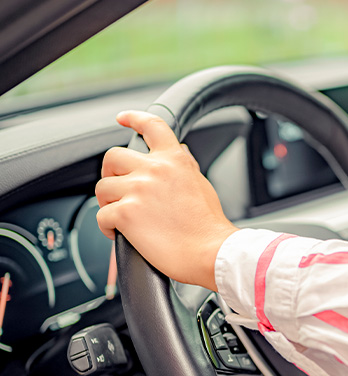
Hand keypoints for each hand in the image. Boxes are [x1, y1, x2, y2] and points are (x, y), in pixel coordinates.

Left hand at [96, 110, 238, 290]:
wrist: (211, 252)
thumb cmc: (209, 226)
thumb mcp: (201, 185)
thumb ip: (185, 166)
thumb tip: (180, 151)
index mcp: (175, 160)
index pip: (152, 126)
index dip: (134, 118)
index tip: (123, 118)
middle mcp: (154, 170)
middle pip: (113, 157)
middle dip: (110, 173)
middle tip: (118, 189)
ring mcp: (138, 190)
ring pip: (102, 188)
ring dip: (108, 203)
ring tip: (122, 217)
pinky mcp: (125, 213)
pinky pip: (101, 215)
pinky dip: (107, 227)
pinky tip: (120, 233)